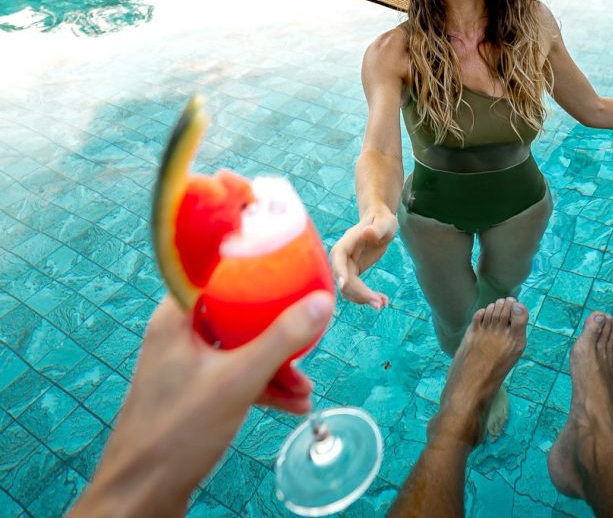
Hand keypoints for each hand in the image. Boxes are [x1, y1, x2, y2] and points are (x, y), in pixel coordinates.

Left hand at [69, 291, 333, 517]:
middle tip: (306, 336)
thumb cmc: (177, 432)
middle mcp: (179, 334)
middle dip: (276, 330)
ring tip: (305, 387)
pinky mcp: (193, 393)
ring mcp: (185, 365)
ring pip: (240, 348)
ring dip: (275, 364)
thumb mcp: (238, 380)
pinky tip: (292, 404)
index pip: (218, 273)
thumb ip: (281, 339)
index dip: (254, 269)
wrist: (141, 497)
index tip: (289, 267)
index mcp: (176, 317)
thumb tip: (322, 300)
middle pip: (237, 313)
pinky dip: (262, 385)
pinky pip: (235, 375)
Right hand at [330, 210, 396, 309]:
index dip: (339, 270)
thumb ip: (377, 228)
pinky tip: (382, 300)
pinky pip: (355, 289)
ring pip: (348, 288)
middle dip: (359, 293)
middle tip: (378, 304)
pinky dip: (367, 297)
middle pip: (344, 278)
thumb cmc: (382, 220)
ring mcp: (346, 265)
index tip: (344, 286)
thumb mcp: (385, 222)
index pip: (339, 256)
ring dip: (363, 299)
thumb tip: (367, 233)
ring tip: (383, 303)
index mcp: (348, 241)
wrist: (380, 223)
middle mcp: (343, 255)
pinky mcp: (352, 273)